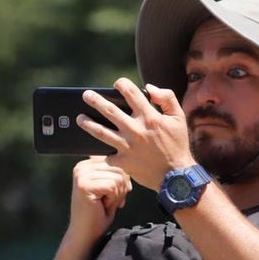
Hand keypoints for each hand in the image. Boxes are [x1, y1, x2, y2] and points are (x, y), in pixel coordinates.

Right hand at [68, 156, 131, 241]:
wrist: (85, 234)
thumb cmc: (99, 213)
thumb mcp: (110, 187)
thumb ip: (116, 173)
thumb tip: (130, 162)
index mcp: (86, 165)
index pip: (117, 161)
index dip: (121, 180)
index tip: (112, 195)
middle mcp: (81, 167)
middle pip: (119, 168)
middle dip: (121, 188)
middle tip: (109, 202)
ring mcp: (81, 175)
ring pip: (118, 177)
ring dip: (117, 195)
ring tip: (105, 203)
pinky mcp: (84, 185)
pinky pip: (113, 186)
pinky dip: (113, 199)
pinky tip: (102, 206)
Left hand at [77, 79, 192, 189]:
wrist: (176, 176)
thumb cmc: (177, 145)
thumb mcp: (178, 118)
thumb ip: (167, 98)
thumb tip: (149, 88)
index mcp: (150, 117)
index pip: (132, 94)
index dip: (122, 84)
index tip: (117, 83)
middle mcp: (135, 130)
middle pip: (110, 111)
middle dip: (95, 101)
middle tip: (85, 95)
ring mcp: (127, 147)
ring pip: (101, 132)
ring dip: (88, 124)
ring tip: (79, 118)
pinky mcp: (123, 162)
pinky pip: (108, 155)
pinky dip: (102, 152)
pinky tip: (94, 147)